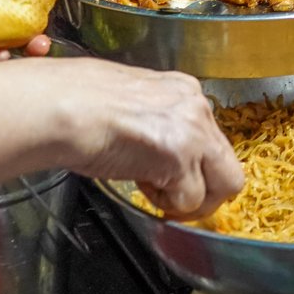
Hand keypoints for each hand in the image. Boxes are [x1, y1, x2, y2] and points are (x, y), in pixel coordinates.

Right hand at [56, 61, 243, 218]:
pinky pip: (190, 199)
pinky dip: (168, 203)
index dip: (196, 164)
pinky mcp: (180, 158)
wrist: (64, 108)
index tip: (175, 175)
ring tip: (154, 190)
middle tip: (177, 198)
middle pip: (229, 165)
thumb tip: (162, 148)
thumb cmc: (80, 103)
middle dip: (207, 190)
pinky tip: (141, 185)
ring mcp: (193, 132)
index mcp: (185, 89)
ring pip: (223, 185)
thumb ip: (159, 120)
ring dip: (190, 200)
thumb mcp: (133, 100)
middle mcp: (196, 107)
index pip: (212, 136)